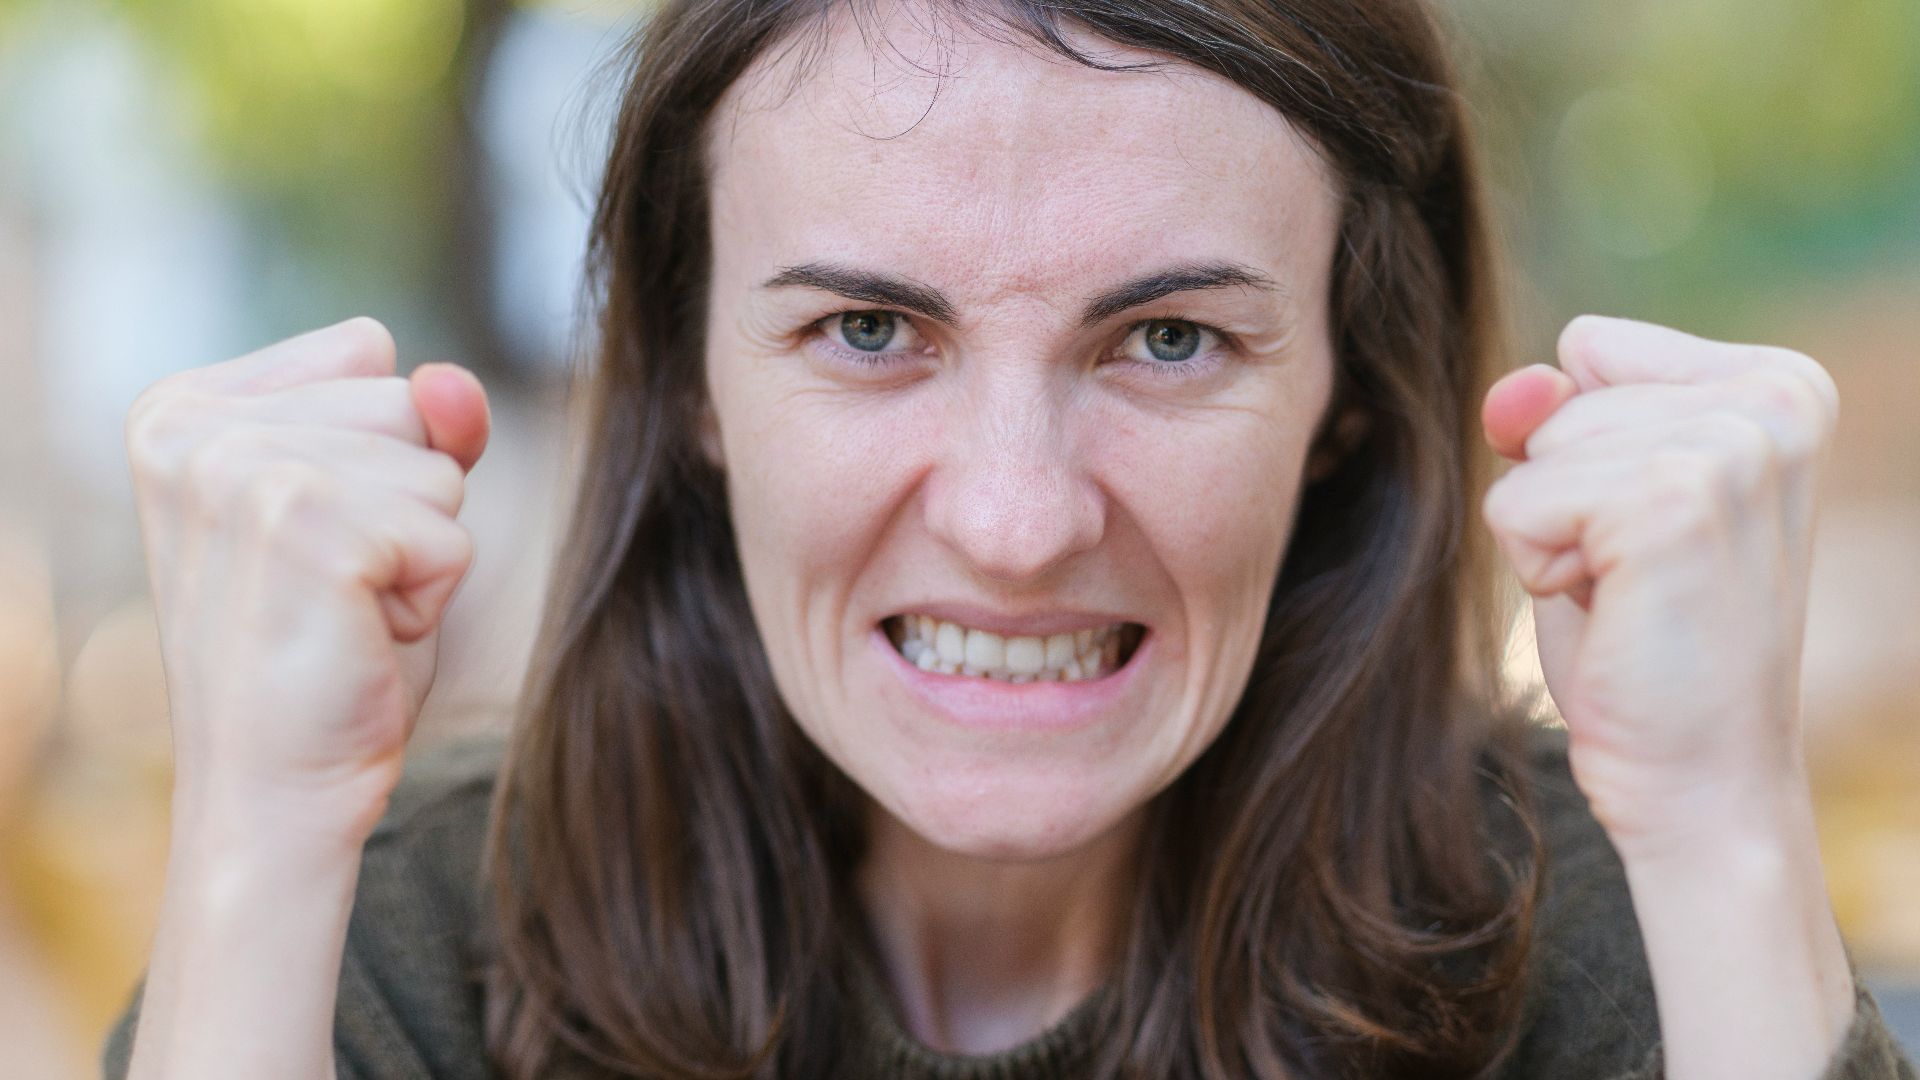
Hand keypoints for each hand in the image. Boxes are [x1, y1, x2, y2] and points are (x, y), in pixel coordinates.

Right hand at [124, 318, 489, 842]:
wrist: (275, 791)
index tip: (313, 542)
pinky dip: (432, 598)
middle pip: (407, 404)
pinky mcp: (304, 529)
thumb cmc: (324, 653)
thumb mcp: (376, 507)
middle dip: (405, 504)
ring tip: (342, 613)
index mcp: (182, 408)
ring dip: (420, 553)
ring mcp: (241, 475)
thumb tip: (453, 381)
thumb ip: (423, 423)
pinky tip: (361, 638)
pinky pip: (451, 534)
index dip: (381, 460)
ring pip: (438, 467)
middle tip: (333, 590)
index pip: (368, 358)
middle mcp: (194, 430)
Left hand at [1479, 315, 1838, 857]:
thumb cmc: (1649, 641)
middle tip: (1640, 580)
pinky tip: (1614, 614)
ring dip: (1552, 536)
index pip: (1591, 347)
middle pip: (1558, 398)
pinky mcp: (1672, 501)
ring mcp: (1731, 448)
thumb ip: (1554, 414)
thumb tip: (1516, 388)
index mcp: (1781, 383)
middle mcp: (1776, 399)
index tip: (1650, 530)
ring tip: (1631, 596)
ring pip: (1534, 450)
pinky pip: (1516, 501)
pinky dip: (1537, 567)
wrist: (1700, 779)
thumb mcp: (1598, 496)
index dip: (1583, 448)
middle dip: (1565, 494)